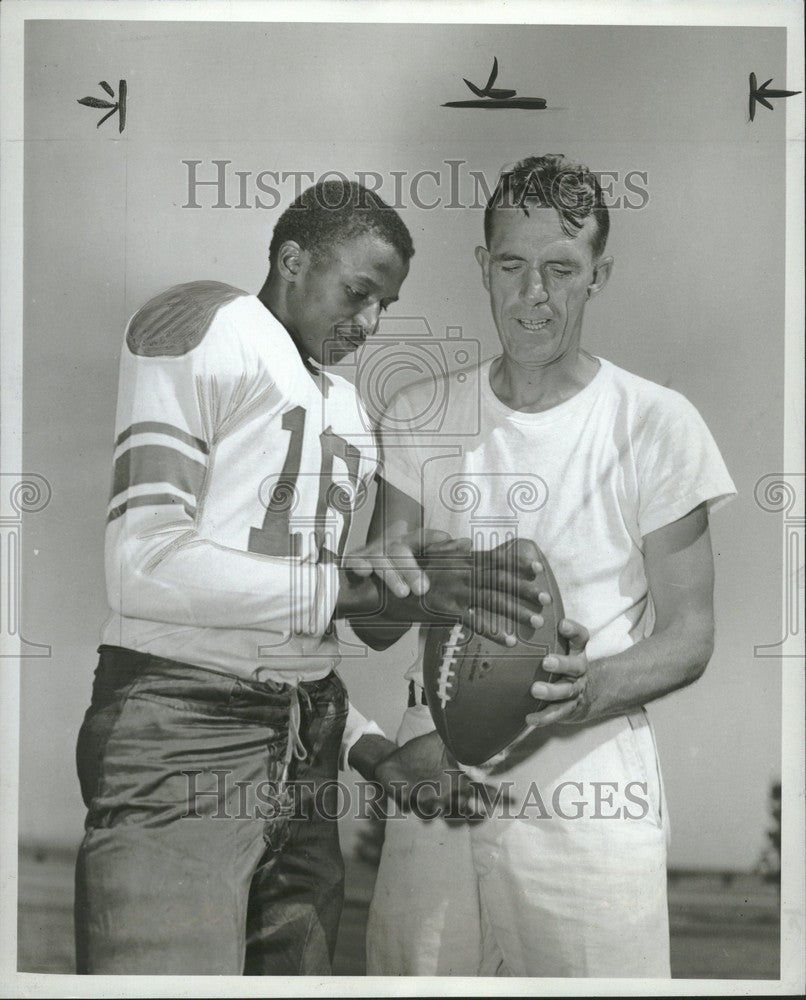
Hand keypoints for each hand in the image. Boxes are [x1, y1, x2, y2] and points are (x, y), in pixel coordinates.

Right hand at [343, 521, 460, 600]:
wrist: (367, 567)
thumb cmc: (401, 566)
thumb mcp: (421, 563)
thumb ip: (442, 560)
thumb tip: (468, 547)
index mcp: (411, 543)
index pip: (423, 537)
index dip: (433, 538)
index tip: (445, 540)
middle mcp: (392, 545)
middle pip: (402, 551)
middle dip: (412, 570)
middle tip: (423, 589)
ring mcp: (373, 553)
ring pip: (381, 559)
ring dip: (392, 575)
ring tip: (402, 593)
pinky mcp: (356, 562)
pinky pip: (356, 563)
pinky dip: (359, 566)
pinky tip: (364, 573)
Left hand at [373, 731, 506, 823]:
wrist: (391, 761)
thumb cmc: (418, 752)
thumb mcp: (438, 739)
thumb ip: (455, 735)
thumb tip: (475, 721)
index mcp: (454, 780)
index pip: (479, 789)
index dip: (494, 795)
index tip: (512, 797)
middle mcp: (445, 794)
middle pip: (466, 806)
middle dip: (477, 808)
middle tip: (484, 806)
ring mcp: (428, 799)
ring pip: (443, 811)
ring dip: (448, 807)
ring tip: (453, 802)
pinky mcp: (410, 801)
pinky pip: (419, 807)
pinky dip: (422, 804)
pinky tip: (424, 798)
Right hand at [419, 537, 548, 646]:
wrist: (389, 590)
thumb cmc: (415, 575)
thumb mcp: (434, 559)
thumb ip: (454, 552)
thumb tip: (469, 543)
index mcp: (461, 558)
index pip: (496, 558)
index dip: (519, 564)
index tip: (539, 570)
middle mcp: (460, 572)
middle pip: (500, 579)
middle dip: (525, 590)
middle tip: (546, 600)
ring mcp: (453, 591)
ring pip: (492, 600)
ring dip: (516, 611)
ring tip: (535, 621)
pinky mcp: (445, 610)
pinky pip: (474, 622)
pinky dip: (494, 632)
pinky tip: (509, 641)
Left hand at [525, 618, 589, 725]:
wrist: (585, 694)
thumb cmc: (563, 663)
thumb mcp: (562, 646)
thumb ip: (547, 633)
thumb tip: (520, 611)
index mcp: (577, 651)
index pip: (581, 637)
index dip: (573, 630)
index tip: (561, 624)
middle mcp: (579, 670)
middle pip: (575, 666)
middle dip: (561, 664)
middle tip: (546, 662)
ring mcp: (575, 690)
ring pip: (566, 691)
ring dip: (551, 691)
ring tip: (535, 690)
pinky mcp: (568, 708)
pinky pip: (557, 713)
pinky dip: (544, 717)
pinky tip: (530, 719)